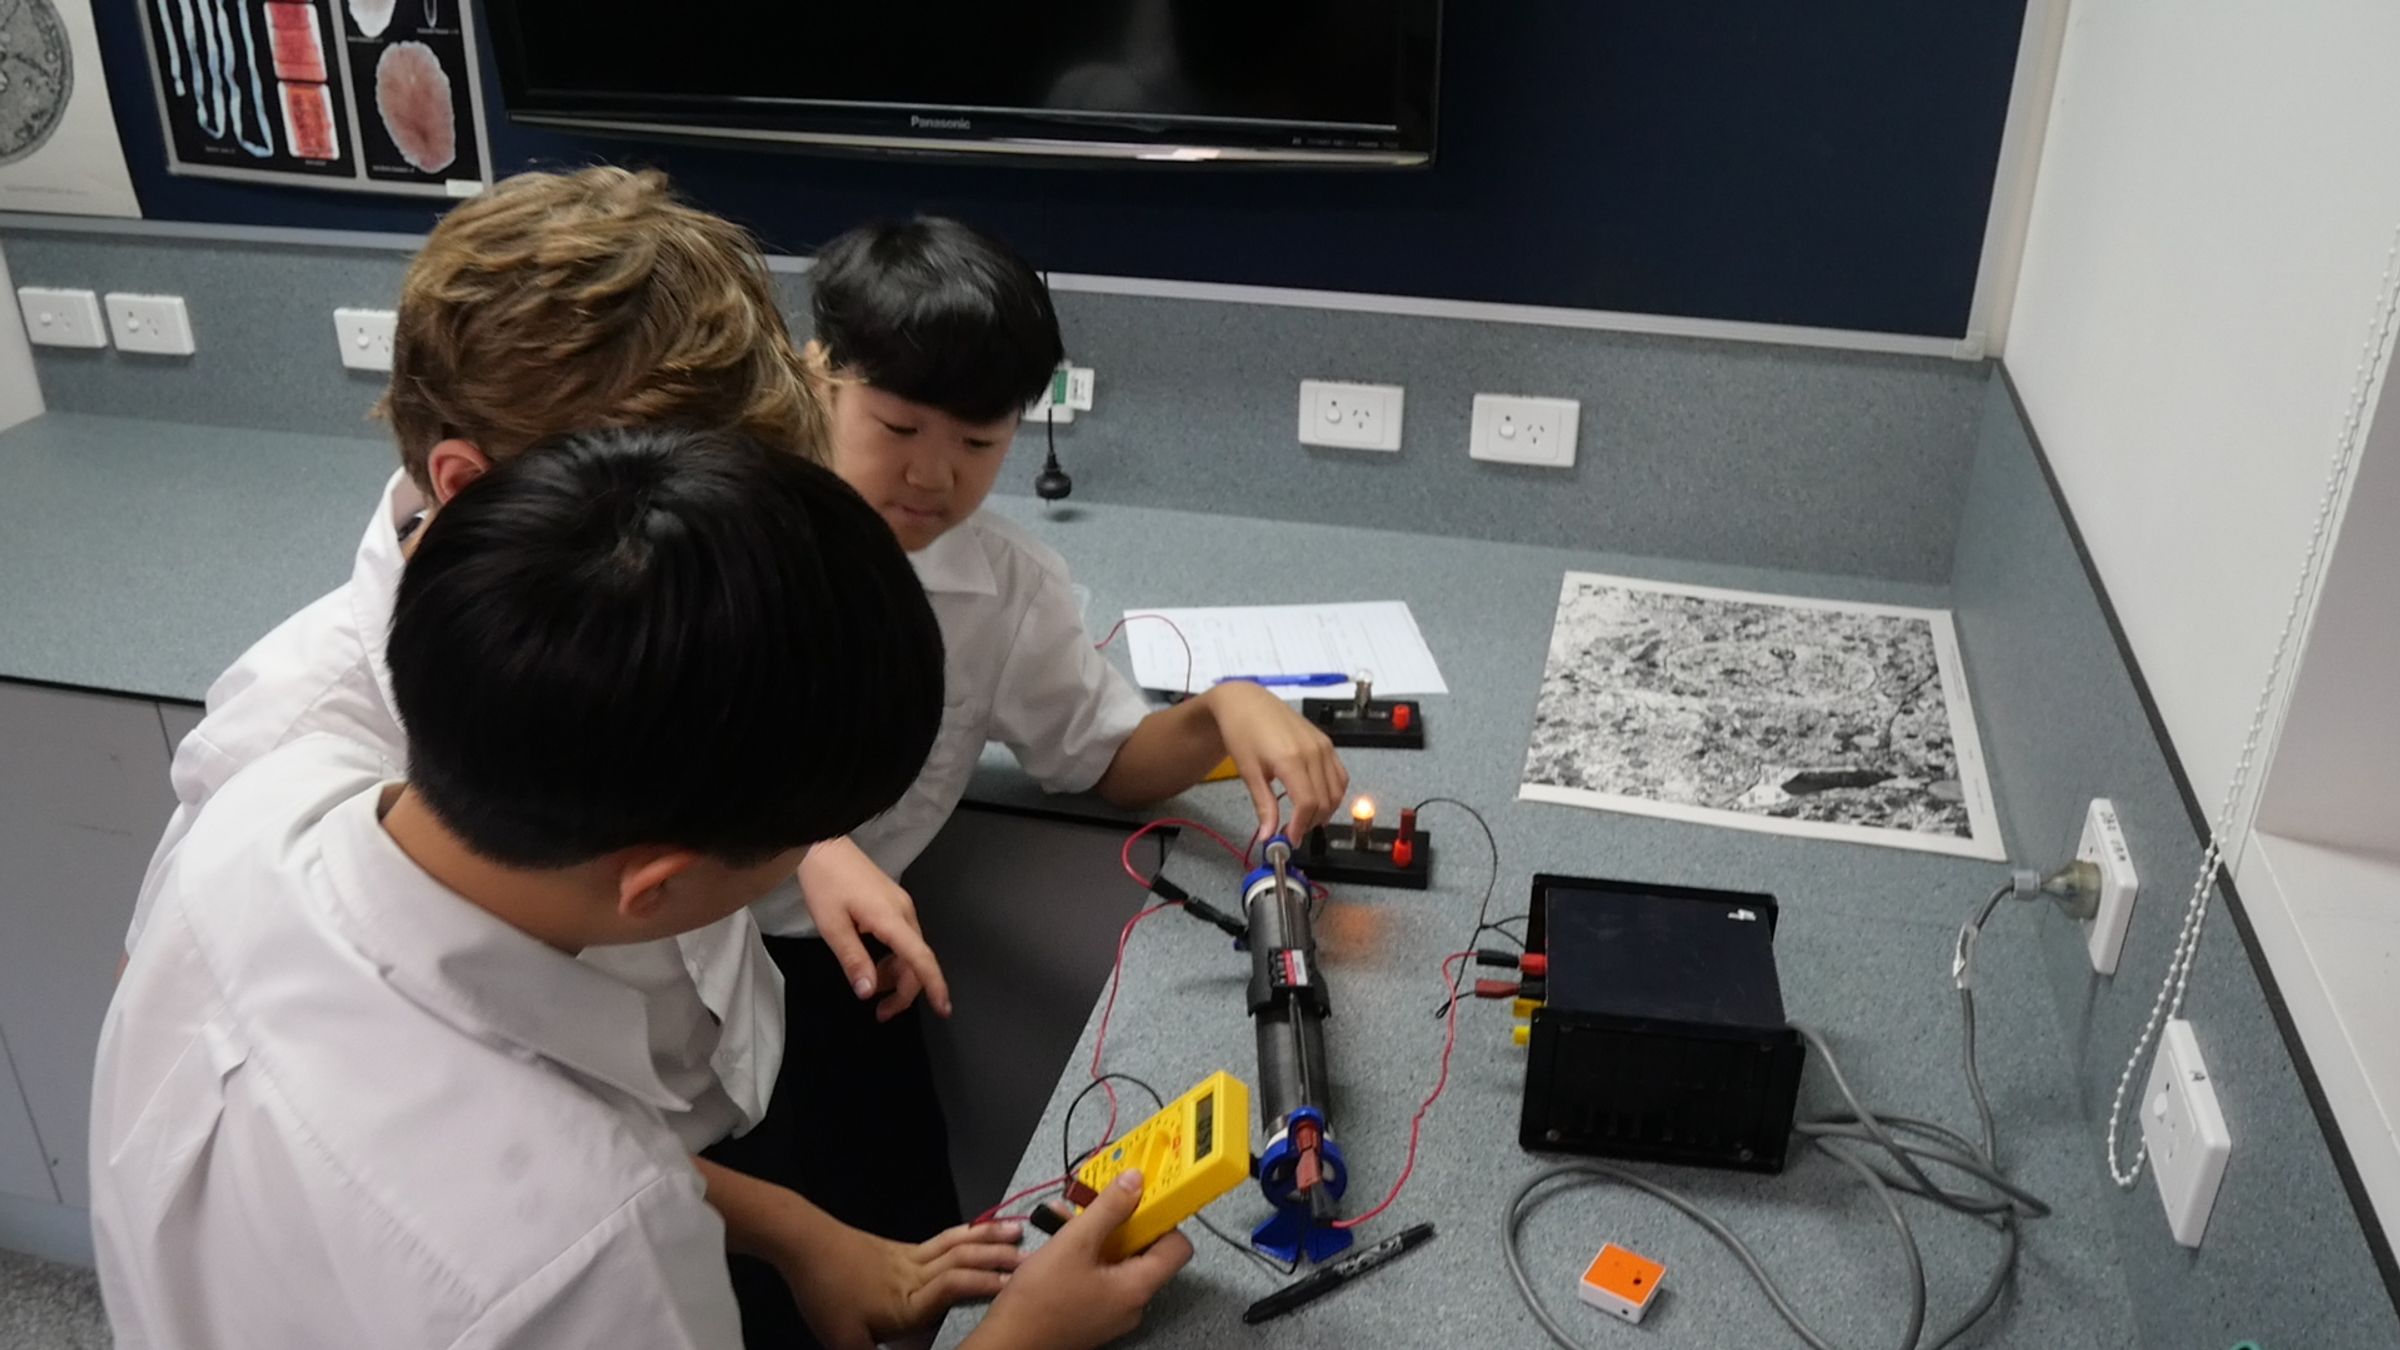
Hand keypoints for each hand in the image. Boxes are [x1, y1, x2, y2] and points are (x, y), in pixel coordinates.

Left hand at [779, 1217, 1027, 1349]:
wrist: (805, 1244)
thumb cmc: (825, 1292)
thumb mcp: (842, 1340)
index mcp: (906, 1301)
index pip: (953, 1288)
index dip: (985, 1286)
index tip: (1016, 1287)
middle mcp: (915, 1275)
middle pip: (964, 1261)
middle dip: (1000, 1260)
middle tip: (1036, 1258)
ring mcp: (910, 1257)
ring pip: (958, 1244)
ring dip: (990, 1238)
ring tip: (1019, 1230)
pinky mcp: (902, 1250)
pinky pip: (943, 1240)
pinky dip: (967, 1233)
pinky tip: (978, 1231)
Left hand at [797, 837, 951, 1018]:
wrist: (822, 845)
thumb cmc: (824, 883)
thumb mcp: (832, 925)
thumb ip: (853, 959)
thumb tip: (869, 992)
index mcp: (891, 918)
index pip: (921, 957)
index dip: (934, 985)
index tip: (943, 1009)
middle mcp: (904, 911)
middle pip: (917, 959)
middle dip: (905, 990)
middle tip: (881, 1013)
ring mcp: (900, 905)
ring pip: (910, 949)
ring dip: (896, 974)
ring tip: (872, 988)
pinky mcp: (892, 902)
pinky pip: (902, 938)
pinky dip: (893, 958)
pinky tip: (873, 964)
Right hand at [971, 1172, 1191, 1349]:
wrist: (1008, 1341)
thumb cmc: (1039, 1301)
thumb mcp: (1074, 1242)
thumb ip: (1109, 1208)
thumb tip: (1135, 1182)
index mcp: (1137, 1287)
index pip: (1178, 1247)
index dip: (1164, 1218)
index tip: (1144, 1199)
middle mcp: (1132, 1303)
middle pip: (1146, 1252)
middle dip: (1121, 1222)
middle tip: (1100, 1204)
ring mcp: (1113, 1311)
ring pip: (1118, 1261)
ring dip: (1098, 1235)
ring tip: (1069, 1219)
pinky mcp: (1094, 1314)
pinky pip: (1102, 1276)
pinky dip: (1087, 1255)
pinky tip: (1061, 1240)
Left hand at [1204, 681, 1349, 844]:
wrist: (1247, 702)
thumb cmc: (1243, 732)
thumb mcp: (1249, 772)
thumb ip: (1264, 805)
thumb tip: (1268, 836)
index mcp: (1291, 759)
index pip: (1307, 804)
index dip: (1300, 827)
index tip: (1288, 838)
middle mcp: (1313, 752)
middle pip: (1325, 801)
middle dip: (1310, 823)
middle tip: (1293, 831)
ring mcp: (1323, 746)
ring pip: (1337, 791)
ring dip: (1324, 811)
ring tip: (1303, 818)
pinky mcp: (1326, 742)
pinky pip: (1340, 775)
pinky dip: (1333, 793)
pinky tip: (1317, 800)